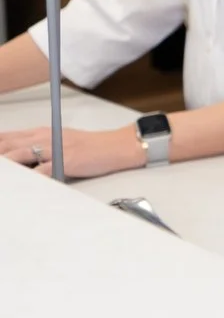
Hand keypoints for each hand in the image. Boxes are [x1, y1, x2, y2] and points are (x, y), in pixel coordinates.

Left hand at [0, 124, 145, 178]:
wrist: (117, 146)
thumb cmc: (91, 146)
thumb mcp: (60, 141)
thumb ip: (38, 147)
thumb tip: (17, 159)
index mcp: (41, 132)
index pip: (7, 137)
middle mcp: (44, 137)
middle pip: (8, 145)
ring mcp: (54, 148)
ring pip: (18, 155)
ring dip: (5, 164)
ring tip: (1, 175)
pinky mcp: (65, 160)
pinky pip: (40, 170)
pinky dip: (27, 178)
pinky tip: (19, 185)